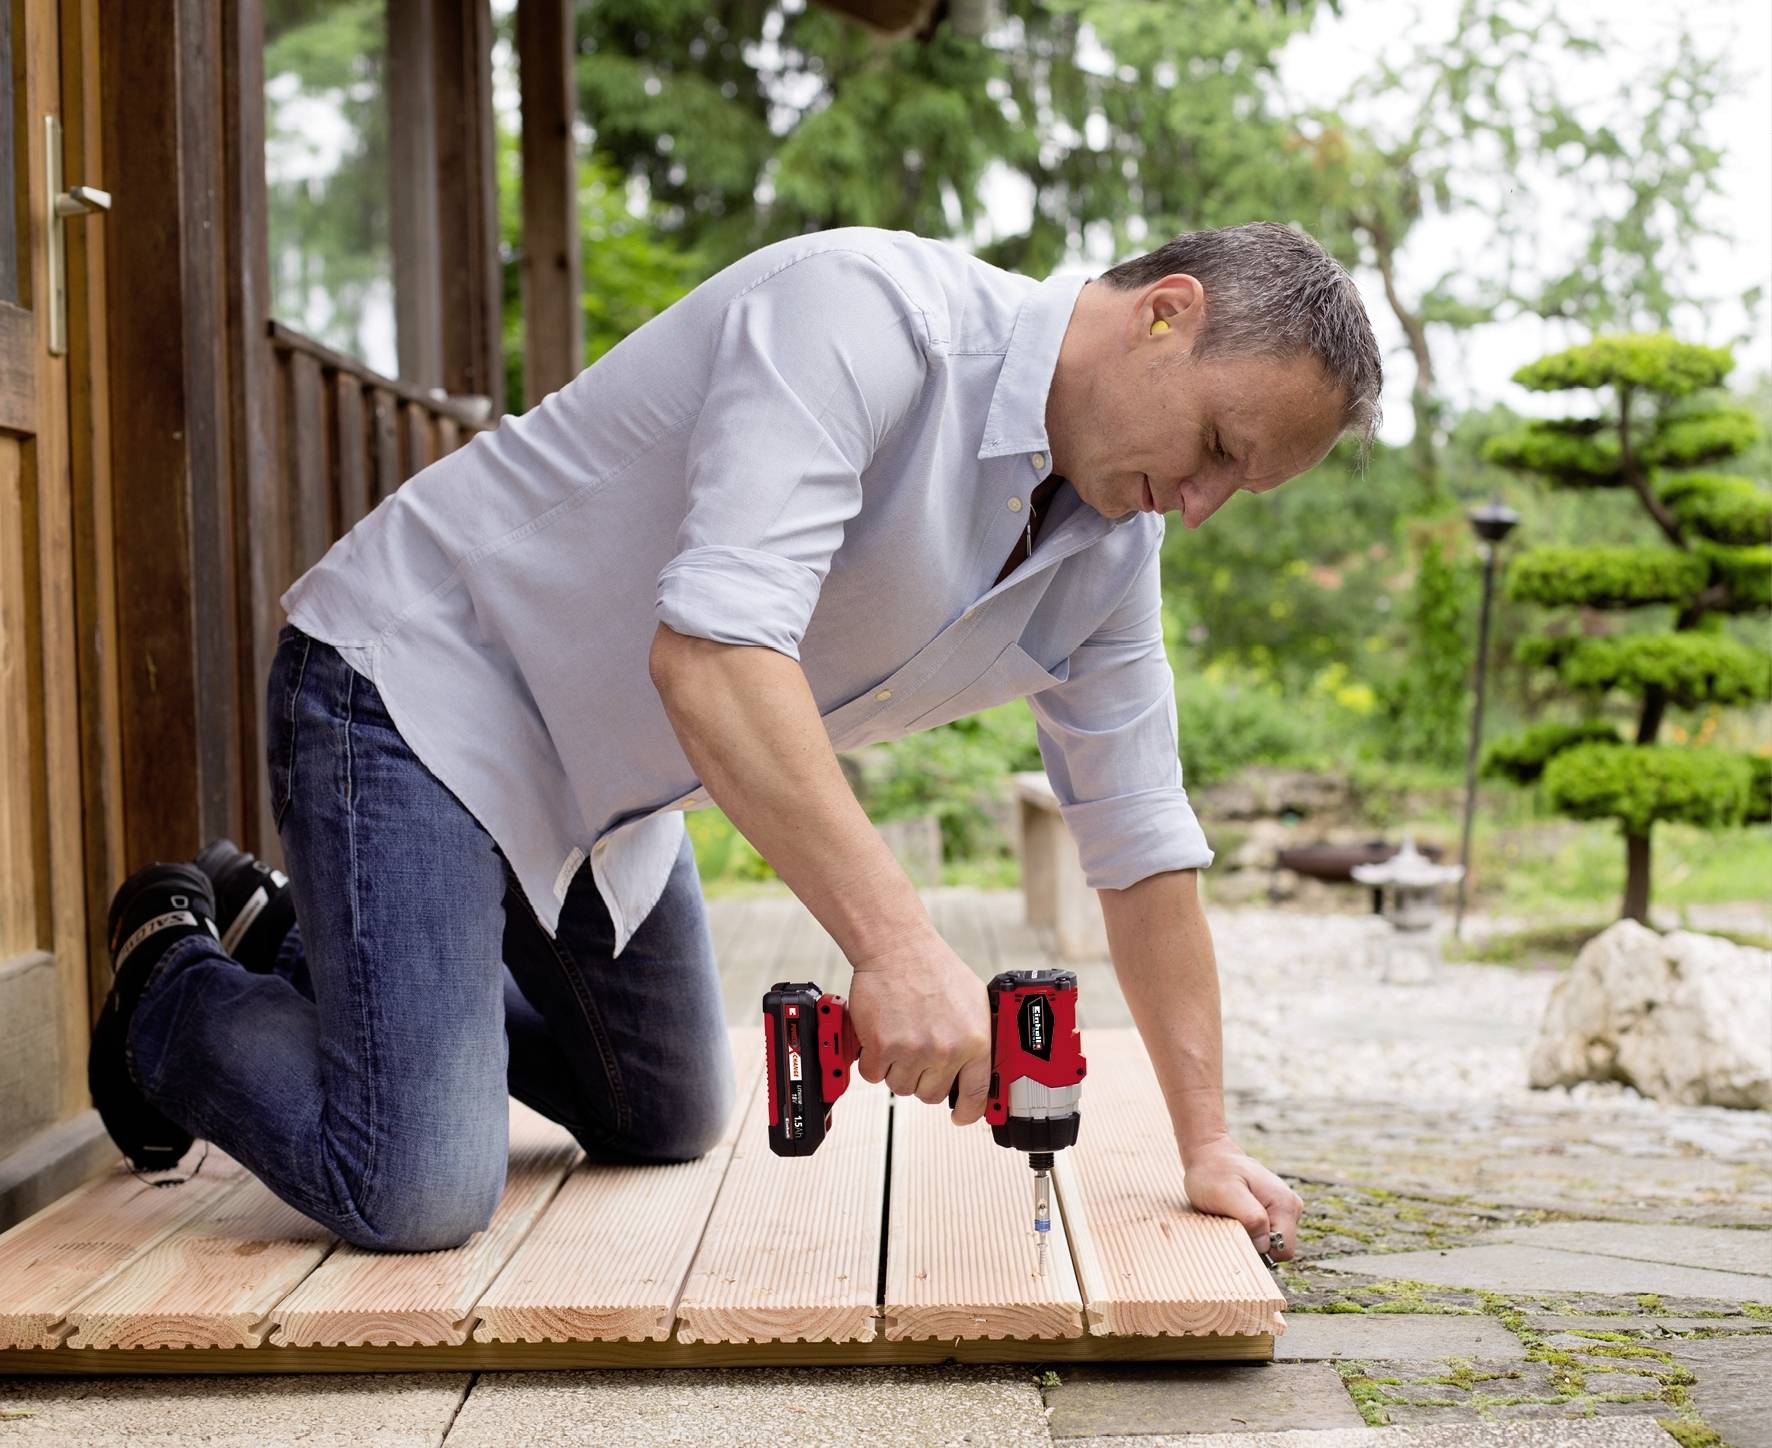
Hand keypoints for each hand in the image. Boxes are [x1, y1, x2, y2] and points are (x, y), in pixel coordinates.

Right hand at [846, 925, 992, 1124]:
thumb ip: (978, 1038)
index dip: (968, 1112)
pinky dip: (873, 1061)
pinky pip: (873, 1075)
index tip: (960, 1116)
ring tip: (900, 1038)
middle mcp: (946, 1050)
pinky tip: (880, 1036)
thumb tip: (980, 1070)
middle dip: (923, 1079)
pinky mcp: (881, 1046)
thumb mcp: (975, 1002)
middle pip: (931, 1095)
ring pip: (900, 1087)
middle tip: (918, 1053)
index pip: (976, 1095)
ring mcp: (912, 1050)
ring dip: (896, 1070)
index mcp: (975, 1041)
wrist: (898, 947)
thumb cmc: (935, 969)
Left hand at [1181, 1135, 1303, 1259]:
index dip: (1259, 1250)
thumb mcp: (1227, 1194)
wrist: (1210, 1154)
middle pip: (1279, 1248)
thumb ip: (1250, 1218)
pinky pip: (1265, 1232)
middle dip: (1255, 1242)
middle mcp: (1291, 1206)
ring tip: (1233, 1213)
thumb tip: (1266, 1244)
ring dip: (1250, 1234)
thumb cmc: (1214, 1173)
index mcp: (1285, 1205)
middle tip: (1232, 1220)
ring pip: (1271, 1242)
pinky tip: (1236, 1211)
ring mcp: (1284, 1207)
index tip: (1238, 1230)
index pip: (1284, 1251)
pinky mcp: (1274, 1209)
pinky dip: (1249, 1228)